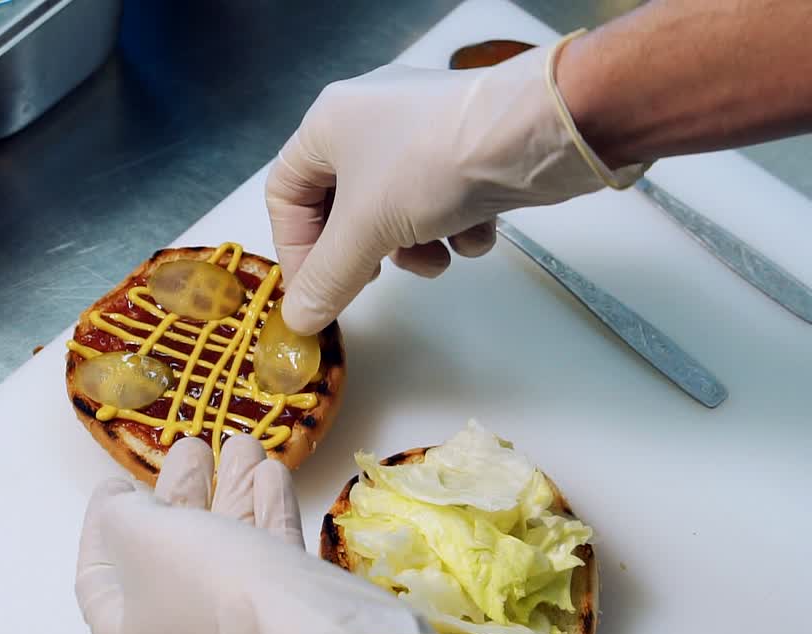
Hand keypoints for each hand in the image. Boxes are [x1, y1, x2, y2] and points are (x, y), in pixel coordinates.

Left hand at [75, 435, 466, 633]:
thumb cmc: (211, 589)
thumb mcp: (142, 537)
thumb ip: (119, 513)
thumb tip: (116, 504)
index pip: (98, 579)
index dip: (102, 525)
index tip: (117, 482)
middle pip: (170, 558)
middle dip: (184, 494)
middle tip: (194, 447)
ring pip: (227, 554)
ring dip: (235, 492)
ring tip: (244, 441)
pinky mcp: (288, 627)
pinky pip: (270, 566)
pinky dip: (269, 516)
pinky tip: (272, 473)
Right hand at [264, 35, 647, 334]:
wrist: (540, 131)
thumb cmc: (433, 165)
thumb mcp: (367, 230)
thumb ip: (327, 280)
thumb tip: (299, 321)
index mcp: (328, 122)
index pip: (285, 193)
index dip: (295, 249)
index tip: (315, 292)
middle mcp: (369, 119)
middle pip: (342, 206)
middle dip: (363, 251)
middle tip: (374, 279)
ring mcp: (420, 131)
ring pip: (393, 208)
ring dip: (412, 247)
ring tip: (436, 259)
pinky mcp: (465, 147)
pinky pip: (439, 197)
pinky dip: (453, 226)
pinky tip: (475, 232)